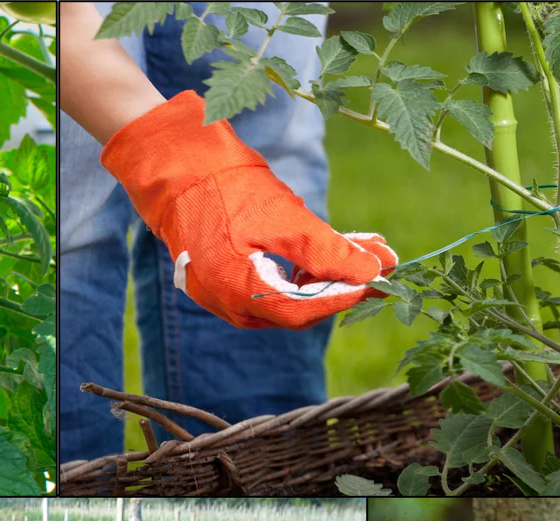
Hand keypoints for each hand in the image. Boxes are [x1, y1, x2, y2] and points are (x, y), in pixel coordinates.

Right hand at [100, 91, 396, 329]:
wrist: (178, 169)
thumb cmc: (228, 189)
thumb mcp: (285, 218)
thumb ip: (329, 251)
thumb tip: (375, 271)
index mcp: (240, 294)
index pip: (306, 311)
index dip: (346, 295)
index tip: (380, 277)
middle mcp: (231, 306)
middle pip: (300, 308)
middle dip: (342, 283)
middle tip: (381, 258)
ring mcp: (225, 296)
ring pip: (289, 296)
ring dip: (327, 274)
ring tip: (363, 246)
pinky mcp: (226, 281)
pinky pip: (273, 285)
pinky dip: (303, 269)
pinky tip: (327, 247)